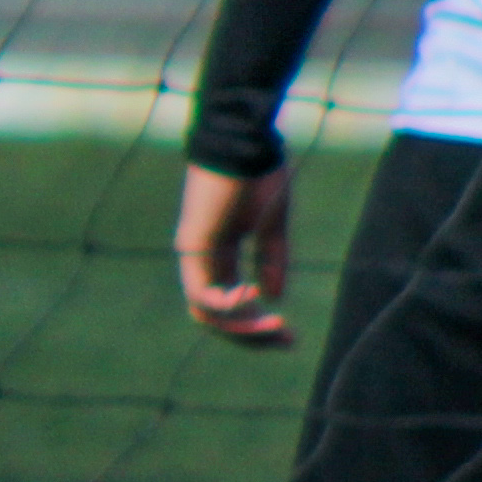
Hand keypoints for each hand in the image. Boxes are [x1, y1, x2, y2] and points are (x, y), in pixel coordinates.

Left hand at [178, 160, 293, 345]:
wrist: (244, 139)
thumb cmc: (259, 174)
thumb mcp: (272, 225)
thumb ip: (271, 260)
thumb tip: (272, 297)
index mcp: (220, 254)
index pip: (230, 303)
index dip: (257, 325)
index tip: (290, 336)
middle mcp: (202, 258)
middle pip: (216, 316)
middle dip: (251, 335)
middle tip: (286, 341)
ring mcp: (194, 252)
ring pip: (206, 312)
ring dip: (242, 327)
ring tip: (276, 327)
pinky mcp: (192, 243)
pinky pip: (201, 292)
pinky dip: (227, 305)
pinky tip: (254, 298)